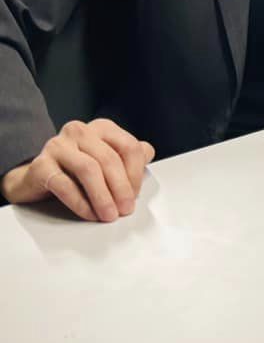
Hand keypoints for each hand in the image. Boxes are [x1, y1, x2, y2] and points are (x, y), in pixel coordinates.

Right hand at [2, 119, 154, 221]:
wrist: (36, 178)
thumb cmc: (76, 169)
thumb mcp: (107, 159)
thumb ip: (129, 156)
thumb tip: (147, 154)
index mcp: (101, 128)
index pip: (129, 147)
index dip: (135, 174)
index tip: (135, 194)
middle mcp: (79, 131)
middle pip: (109, 159)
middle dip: (121, 188)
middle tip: (125, 209)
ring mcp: (57, 146)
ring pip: (88, 169)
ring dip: (102, 196)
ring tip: (109, 214)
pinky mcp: (40, 165)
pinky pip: (64, 184)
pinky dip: (80, 202)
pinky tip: (89, 214)